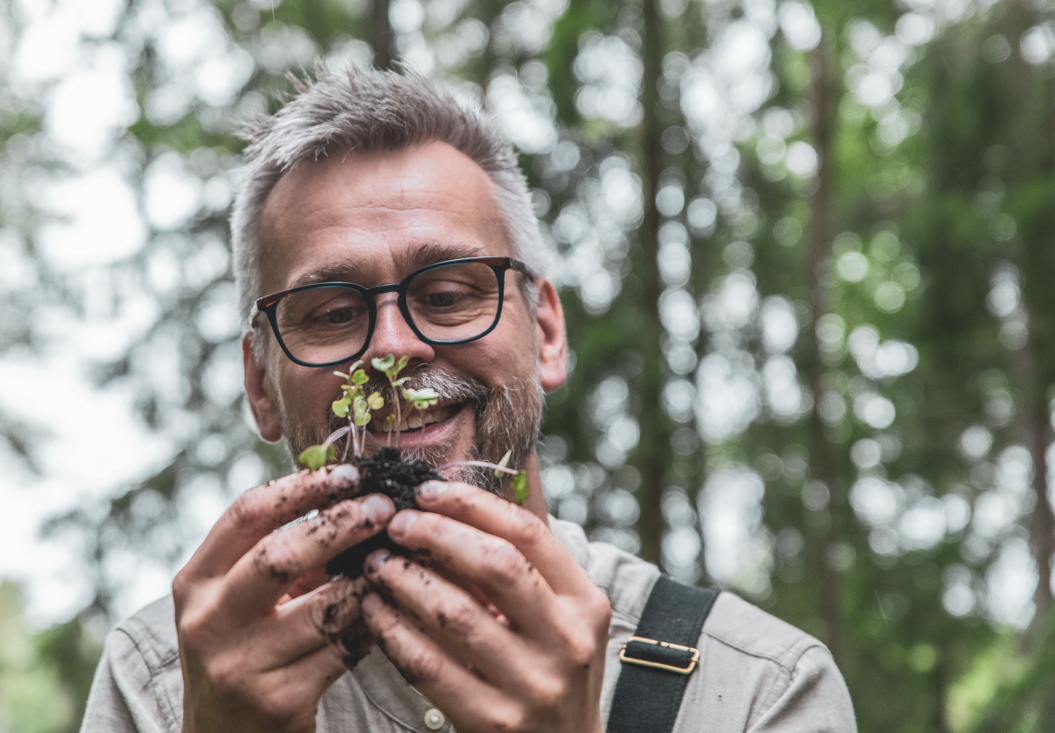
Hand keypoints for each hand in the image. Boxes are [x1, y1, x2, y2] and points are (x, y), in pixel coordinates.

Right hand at [173, 466, 395, 732]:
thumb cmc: (245, 649)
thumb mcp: (238, 599)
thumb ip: (279, 549)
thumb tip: (352, 492)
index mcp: (196, 581)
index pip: (247, 513)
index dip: (303, 486)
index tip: (351, 474)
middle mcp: (208, 621)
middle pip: (279, 555)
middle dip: (341, 524)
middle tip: (385, 508)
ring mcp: (240, 665)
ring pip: (323, 607)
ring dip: (369, 577)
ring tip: (399, 556)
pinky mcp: (279, 701)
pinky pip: (343, 649)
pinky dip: (374, 621)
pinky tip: (392, 606)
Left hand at [360, 480, 611, 732]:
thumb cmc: (549, 673)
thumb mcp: (560, 620)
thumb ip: (523, 571)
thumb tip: (453, 505)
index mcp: (585, 603)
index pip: (528, 534)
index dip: (474, 504)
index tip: (428, 491)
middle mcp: (567, 641)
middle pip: (495, 565)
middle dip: (437, 534)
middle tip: (396, 523)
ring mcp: (533, 685)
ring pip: (455, 613)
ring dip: (406, 580)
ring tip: (378, 563)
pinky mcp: (493, 722)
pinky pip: (429, 666)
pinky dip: (394, 632)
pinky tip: (374, 611)